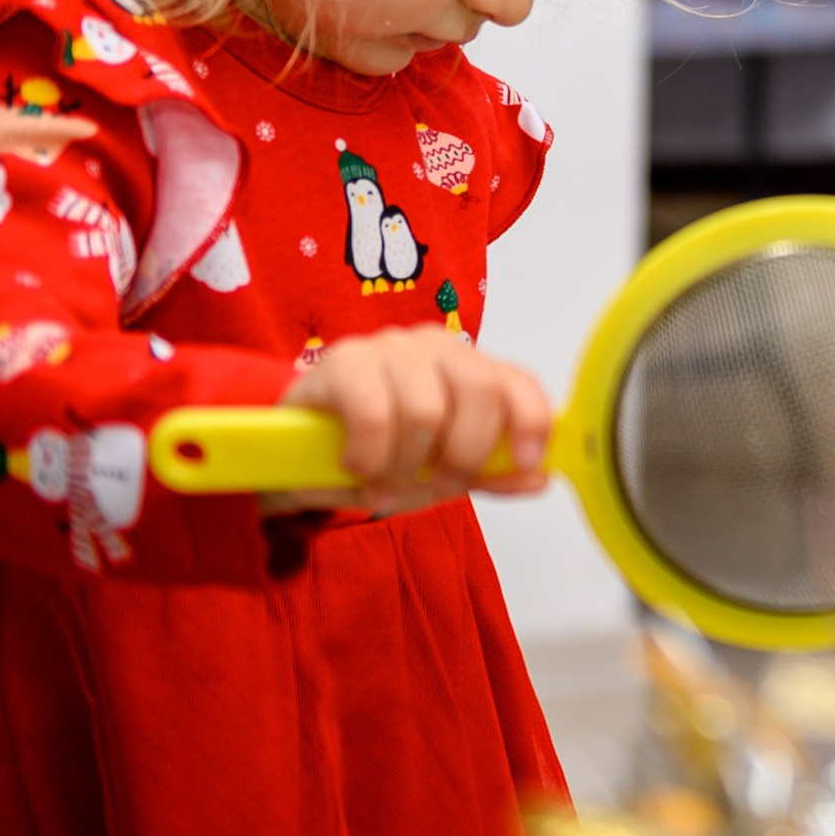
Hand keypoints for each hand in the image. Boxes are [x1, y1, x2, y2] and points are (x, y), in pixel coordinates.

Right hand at [263, 324, 552, 514]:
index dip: (531, 420)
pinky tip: (357, 468)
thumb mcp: (437, 470)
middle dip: (463, 455)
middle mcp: (437, 348)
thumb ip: (487, 472)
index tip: (525, 461)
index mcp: (470, 370)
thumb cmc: (380, 451)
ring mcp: (390, 348)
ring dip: (406, 467)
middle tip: (435, 486)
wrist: (297, 447)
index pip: (517, 381)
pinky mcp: (342, 361)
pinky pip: (372, 413)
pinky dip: (370, 456)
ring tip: (384, 487)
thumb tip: (538, 479)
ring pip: (425, 410)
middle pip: (478, 390)